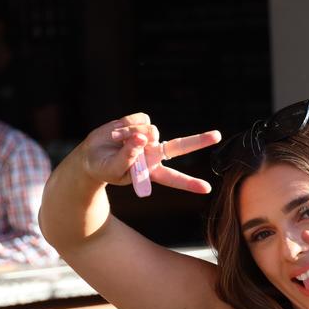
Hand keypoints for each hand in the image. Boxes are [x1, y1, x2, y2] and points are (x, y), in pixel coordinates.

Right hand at [81, 112, 220, 193]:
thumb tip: (143, 138)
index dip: (189, 183)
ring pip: (150, 130)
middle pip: (180, 147)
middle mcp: (154, 154)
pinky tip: (118, 133)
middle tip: (217, 136)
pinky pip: (138, 119)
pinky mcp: (141, 122)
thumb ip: (128, 156)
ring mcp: (149, 137)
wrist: (91, 155)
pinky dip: (125, 125)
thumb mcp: (113, 169)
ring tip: (116, 142)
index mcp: (151, 172)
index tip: (206, 189)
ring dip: (131, 135)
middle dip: (198, 141)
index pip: (173, 178)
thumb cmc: (103, 168)